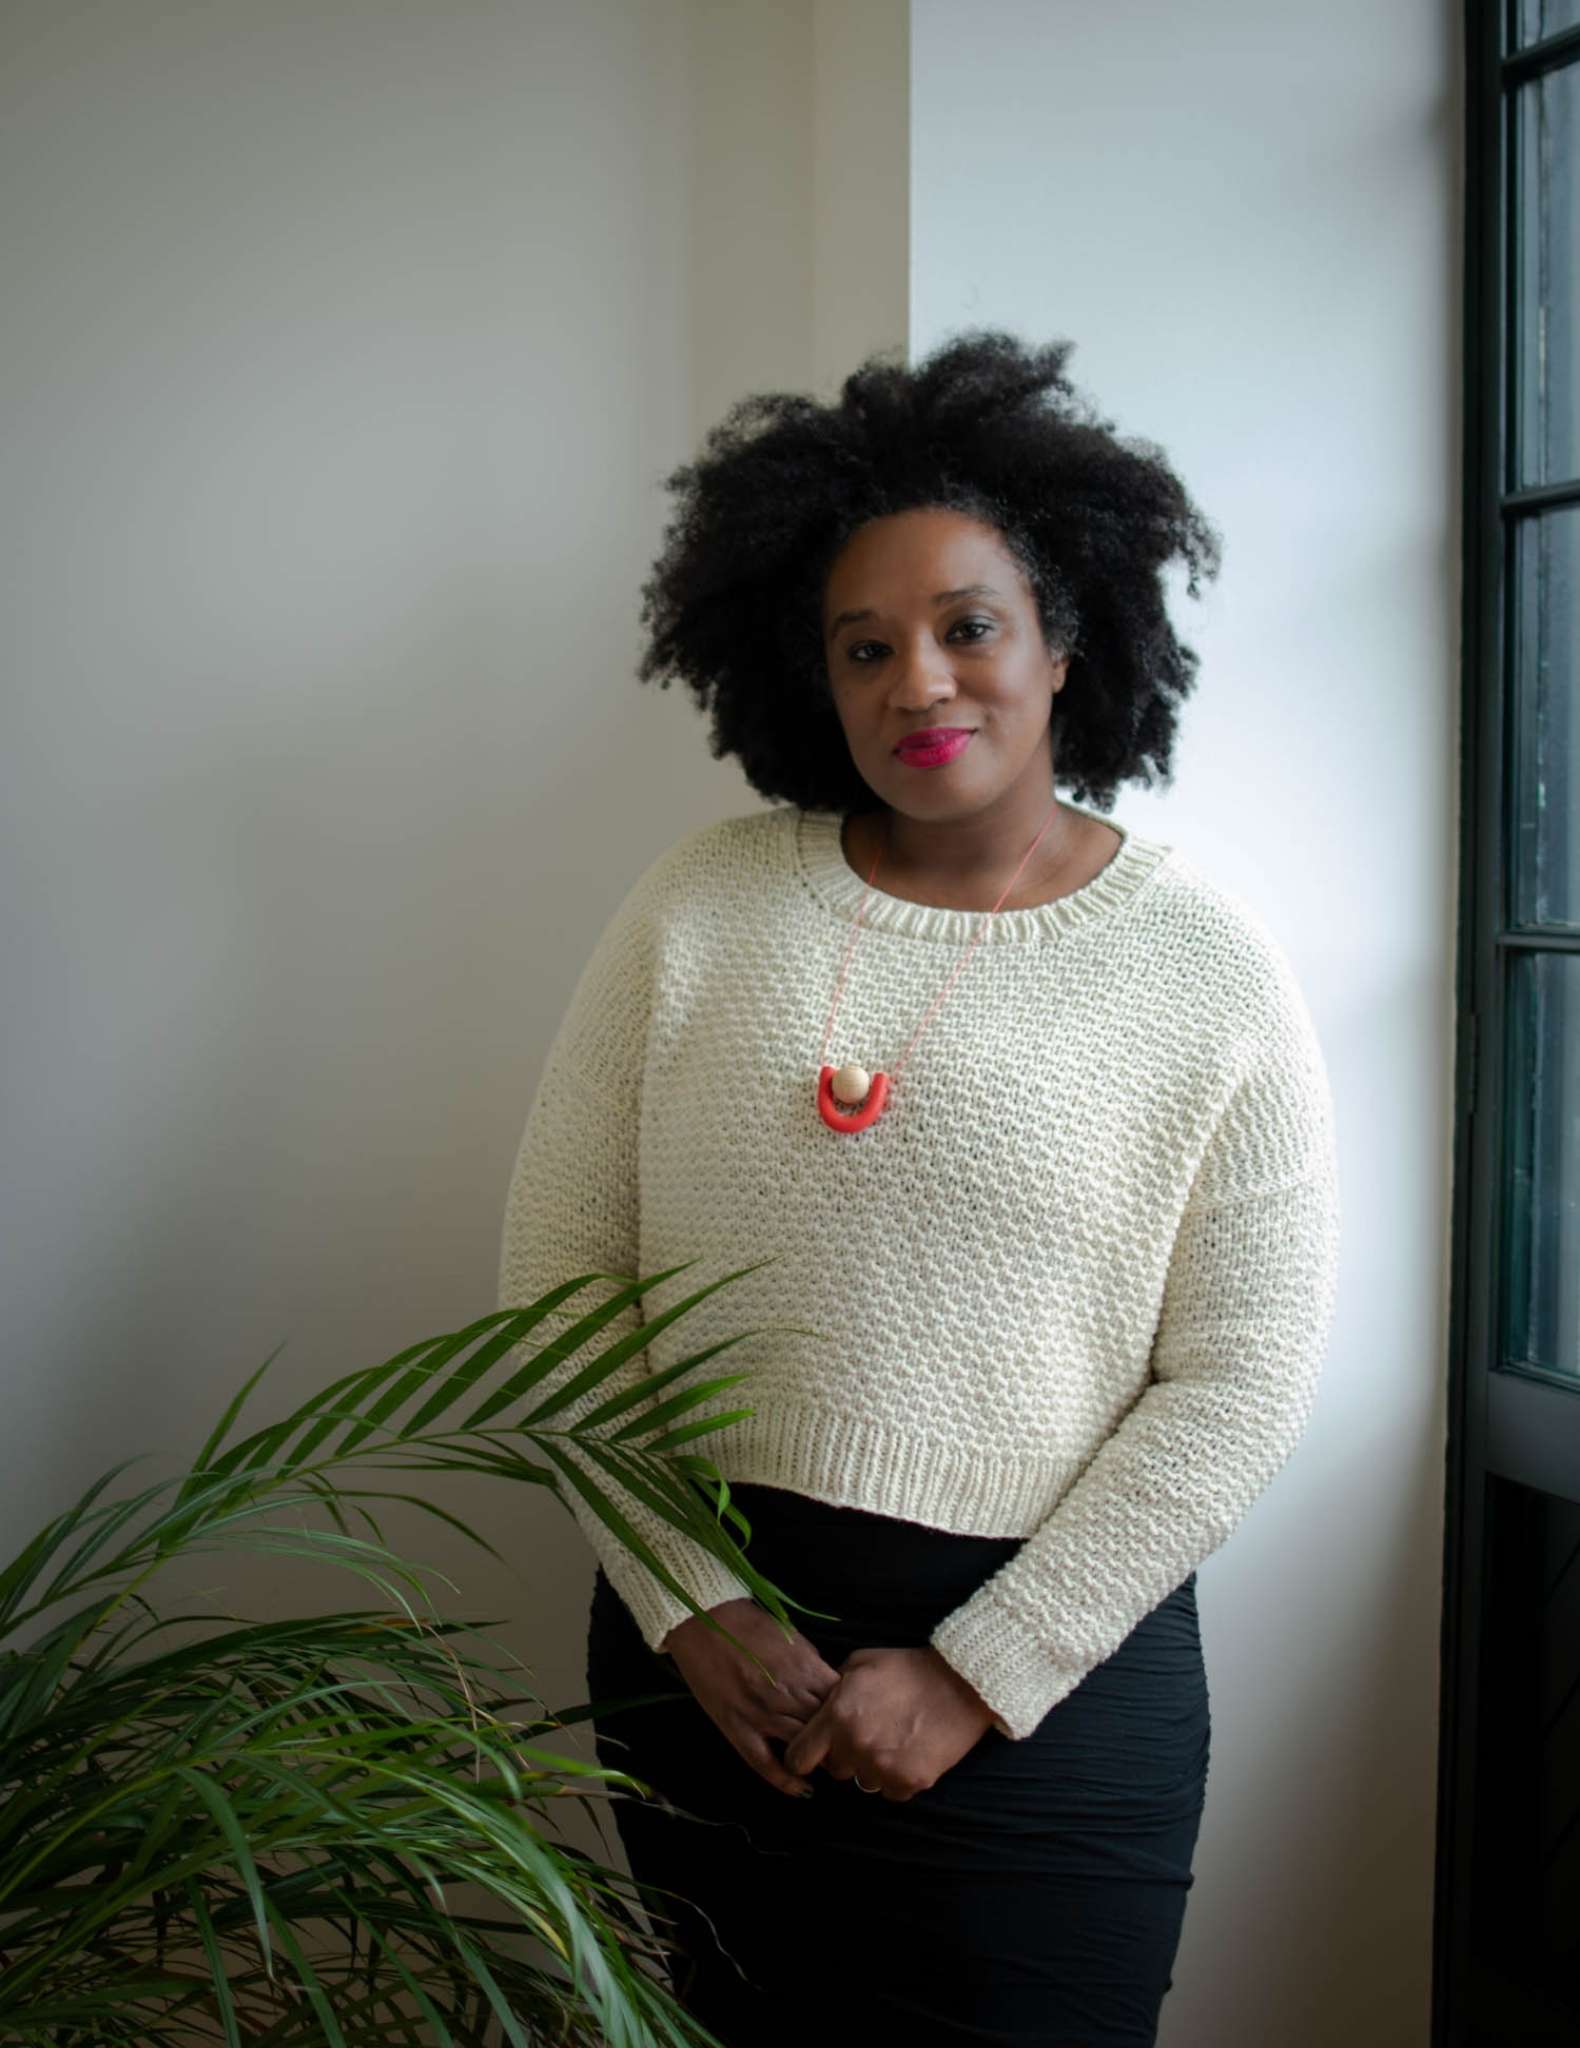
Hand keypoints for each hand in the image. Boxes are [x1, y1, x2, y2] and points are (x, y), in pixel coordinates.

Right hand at [661, 1598, 843, 1798]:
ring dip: (818, 1759)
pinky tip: (802, 1789)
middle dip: (842, 1743)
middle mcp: (788, 1694)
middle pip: (827, 1729)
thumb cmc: (751, 1625)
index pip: (844, 1704)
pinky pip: (764, 1763)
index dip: (855, 1717)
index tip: (859, 1726)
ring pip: (802, 1747)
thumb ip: (816, 1668)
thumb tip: (835, 1693)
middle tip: (850, 1753)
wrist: (704, 1621)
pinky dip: (785, 1780)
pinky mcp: (737, 1728)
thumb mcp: (794, 1639)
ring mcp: (761, 1714)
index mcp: (806, 1669)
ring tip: (829, 1768)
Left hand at [782, 1645, 996, 1800]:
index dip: (801, 1757)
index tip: (812, 1755)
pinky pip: (892, 1792)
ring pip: (864, 1782)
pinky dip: (898, 1778)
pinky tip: (909, 1752)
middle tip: (868, 1734)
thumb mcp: (861, 1663)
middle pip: (835, 1771)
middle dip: (845, 1755)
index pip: (799, 1757)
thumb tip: (821, 1705)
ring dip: (872, 1767)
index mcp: (837, 1716)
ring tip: (893, 1740)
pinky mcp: (910, 1782)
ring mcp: (882, 1767)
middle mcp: (855, 1746)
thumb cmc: (908, 1669)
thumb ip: (834, 1687)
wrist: (959, 1683)